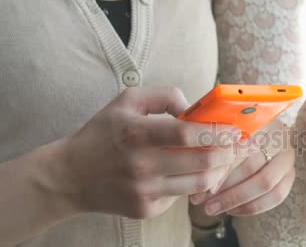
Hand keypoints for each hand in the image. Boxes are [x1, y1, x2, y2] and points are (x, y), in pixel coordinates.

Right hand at [51, 87, 240, 218]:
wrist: (69, 176)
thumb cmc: (102, 132)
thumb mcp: (127, 100)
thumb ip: (164, 95)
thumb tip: (193, 109)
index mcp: (135, 133)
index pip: (187, 135)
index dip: (216, 132)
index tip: (233, 129)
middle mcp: (140, 165)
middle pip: (201, 162)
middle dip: (227, 153)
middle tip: (236, 145)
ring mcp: (143, 191)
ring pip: (198, 184)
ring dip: (217, 170)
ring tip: (221, 159)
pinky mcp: (144, 209)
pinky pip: (180, 196)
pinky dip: (190, 184)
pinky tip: (187, 173)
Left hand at [190, 127, 295, 215]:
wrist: (253, 138)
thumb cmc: (224, 139)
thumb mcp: (217, 138)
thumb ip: (212, 153)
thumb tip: (204, 188)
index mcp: (259, 118)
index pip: (240, 144)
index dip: (220, 166)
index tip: (200, 182)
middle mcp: (278, 134)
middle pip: (252, 164)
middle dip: (224, 185)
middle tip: (203, 201)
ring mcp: (287, 154)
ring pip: (266, 182)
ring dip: (237, 199)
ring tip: (213, 208)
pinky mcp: (290, 173)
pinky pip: (277, 195)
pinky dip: (254, 206)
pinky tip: (233, 210)